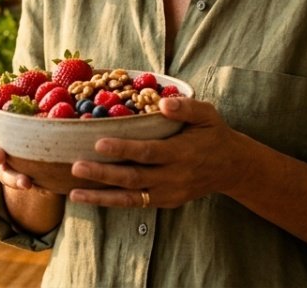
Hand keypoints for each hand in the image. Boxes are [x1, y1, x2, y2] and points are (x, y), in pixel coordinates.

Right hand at [0, 72, 36, 190]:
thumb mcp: (19, 90)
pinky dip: (31, 184)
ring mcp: (8, 164)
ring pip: (3, 173)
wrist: (50, 130)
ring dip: (11, 177)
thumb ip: (0, 84)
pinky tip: (42, 184)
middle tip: (0, 155)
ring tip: (24, 181)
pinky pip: (24, 182)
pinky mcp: (24, 175)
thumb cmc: (27, 105)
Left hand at [67, 97, 247, 208]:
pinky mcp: (164, 202)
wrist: (231, 167)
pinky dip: (112, 202)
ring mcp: (168, 193)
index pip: (148, 152)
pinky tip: (91, 197)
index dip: (123, 149)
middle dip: (103, 174)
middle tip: (76, 167)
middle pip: (133, 178)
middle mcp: (173, 177)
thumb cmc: (214, 135)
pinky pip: (135, 204)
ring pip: (130, 198)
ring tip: (75, 193)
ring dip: (101, 196)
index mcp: (181, 153)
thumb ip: (187, 108)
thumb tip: (163, 102)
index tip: (99, 143)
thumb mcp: (207, 115)